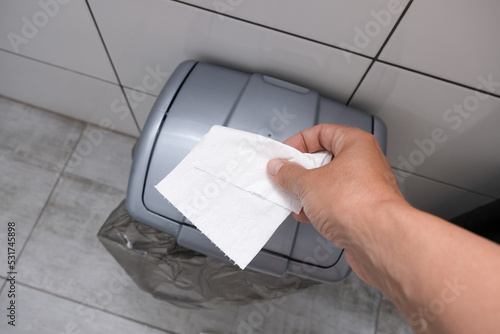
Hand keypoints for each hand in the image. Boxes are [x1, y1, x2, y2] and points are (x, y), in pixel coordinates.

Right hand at [267, 123, 405, 284]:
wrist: (379, 239)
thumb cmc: (356, 203)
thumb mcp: (308, 183)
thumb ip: (289, 173)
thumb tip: (279, 168)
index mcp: (356, 143)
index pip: (321, 132)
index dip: (299, 142)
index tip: (283, 155)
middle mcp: (365, 162)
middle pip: (325, 158)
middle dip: (301, 170)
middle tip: (285, 177)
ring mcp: (366, 187)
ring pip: (330, 183)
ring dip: (308, 192)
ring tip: (293, 199)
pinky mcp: (363, 211)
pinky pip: (336, 203)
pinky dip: (319, 207)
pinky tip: (306, 215)